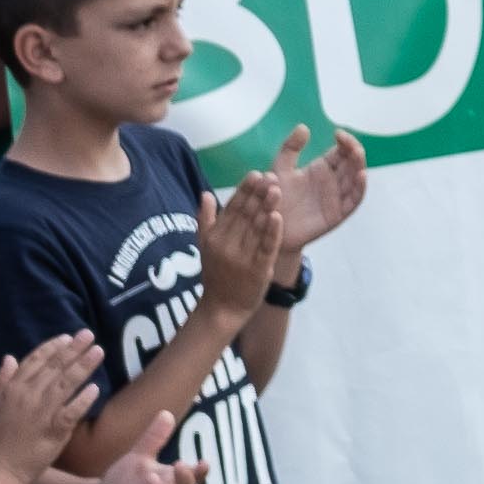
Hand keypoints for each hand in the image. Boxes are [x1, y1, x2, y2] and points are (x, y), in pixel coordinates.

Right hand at [0, 330, 103, 478]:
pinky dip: (83, 400)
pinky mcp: (53, 431)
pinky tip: (95, 388)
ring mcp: (42, 412)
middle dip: (74, 349)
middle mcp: (28, 395)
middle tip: (89, 335)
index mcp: (14, 388)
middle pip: (55, 367)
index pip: (36, 360)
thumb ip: (2, 380)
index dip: (53, 346)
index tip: (68, 337)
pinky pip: (71, 412)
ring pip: (66, 384)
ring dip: (83, 366)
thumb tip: (9, 357)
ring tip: (98, 352)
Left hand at [87, 416, 205, 483]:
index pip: (192, 478)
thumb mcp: (138, 457)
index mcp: (172, 482)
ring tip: (151, 479)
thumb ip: (153, 439)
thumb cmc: (124, 481)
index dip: (200, 472)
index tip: (204, 462)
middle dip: (184, 480)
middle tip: (178, 465)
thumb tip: (167, 413)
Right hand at [196, 179, 285, 317]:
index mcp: (215, 236)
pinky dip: (272, 232)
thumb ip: (206, 219)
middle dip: (258, 194)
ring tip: (277, 188)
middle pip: (245, 214)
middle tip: (271, 176)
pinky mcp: (258, 270)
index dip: (244, 190)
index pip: (231, 208)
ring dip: (267, 207)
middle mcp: (227, 245)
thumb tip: (206, 193)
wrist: (222, 309)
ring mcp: (242, 258)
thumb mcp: (205, 246)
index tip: (256, 174)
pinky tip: (277, 217)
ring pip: (256, 228)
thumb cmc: (216, 275)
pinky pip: (266, 248)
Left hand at [240, 122, 367, 255]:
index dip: (344, 141)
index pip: (341, 151)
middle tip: (350, 142)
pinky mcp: (337, 215)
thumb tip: (304, 127)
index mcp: (322, 169)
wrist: (268, 226)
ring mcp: (336, 198)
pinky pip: (353, 201)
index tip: (338, 133)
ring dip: (360, 166)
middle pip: (351, 163)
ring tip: (358, 153)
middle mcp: (332, 182)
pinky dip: (360, 188)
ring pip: (355, 180)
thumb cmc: (274, 198)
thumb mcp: (280, 168)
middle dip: (354, 151)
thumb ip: (290, 148)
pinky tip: (361, 175)